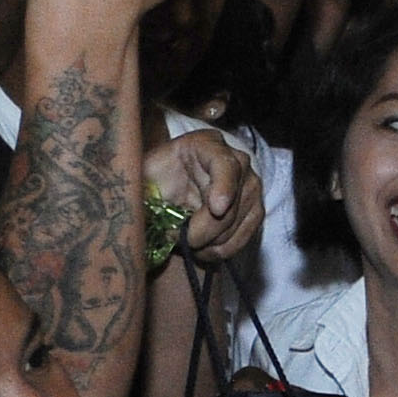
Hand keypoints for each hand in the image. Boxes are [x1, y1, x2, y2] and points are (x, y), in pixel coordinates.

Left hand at [149, 128, 264, 265]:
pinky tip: (202, 249)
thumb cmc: (154, 179)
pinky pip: (243, 239)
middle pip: (233, 203)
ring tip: (186, 243)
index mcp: (208, 145)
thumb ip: (145, 185)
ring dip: (210, 243)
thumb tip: (142, 210)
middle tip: (179, 240)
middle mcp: (238, 162)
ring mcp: (251, 188)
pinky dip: (221, 250)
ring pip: (237, 225)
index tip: (216, 209)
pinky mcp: (255, 212)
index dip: (224, 187)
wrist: (168, 189)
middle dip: (205, 230)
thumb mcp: (144, 174)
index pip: (226, 164)